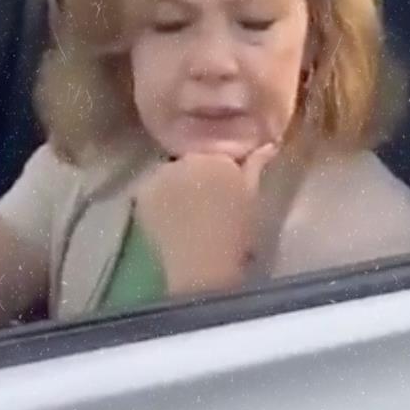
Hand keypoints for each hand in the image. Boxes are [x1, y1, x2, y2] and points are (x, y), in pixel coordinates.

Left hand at [133, 144, 278, 295]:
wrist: (203, 264)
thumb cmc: (237, 233)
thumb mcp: (253, 197)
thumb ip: (256, 165)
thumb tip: (267, 144)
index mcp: (216, 156)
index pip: (214, 155)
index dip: (218, 174)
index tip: (222, 192)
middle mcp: (184, 159)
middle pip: (189, 162)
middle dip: (195, 176)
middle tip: (203, 205)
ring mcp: (159, 175)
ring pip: (167, 175)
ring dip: (173, 187)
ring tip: (183, 215)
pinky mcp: (142, 193)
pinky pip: (149, 192)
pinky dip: (155, 202)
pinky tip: (167, 221)